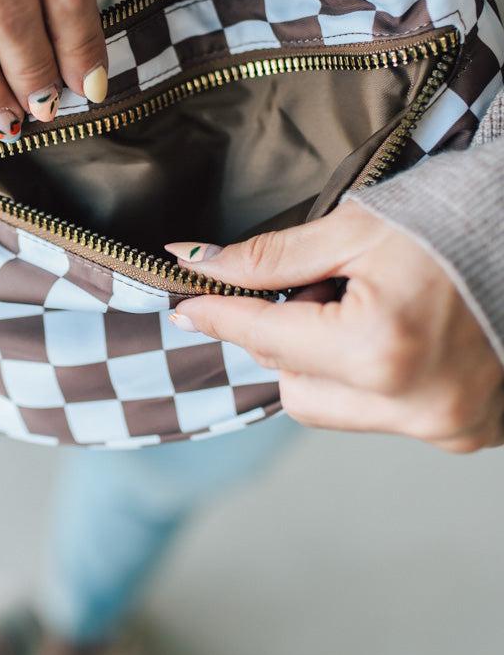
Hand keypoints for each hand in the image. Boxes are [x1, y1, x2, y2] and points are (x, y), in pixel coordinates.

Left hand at [166, 202, 503, 452]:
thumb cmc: (452, 220)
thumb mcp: (355, 229)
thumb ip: (272, 258)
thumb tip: (198, 264)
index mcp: (380, 350)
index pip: (266, 339)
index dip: (221, 316)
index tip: (186, 305)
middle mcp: (414, 406)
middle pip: (296, 387)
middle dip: (286, 339)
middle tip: (318, 290)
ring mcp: (446, 427)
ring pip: (337, 407)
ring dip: (328, 364)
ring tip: (367, 309)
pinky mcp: (469, 434)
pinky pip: (386, 415)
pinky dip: (374, 380)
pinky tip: (401, 335)